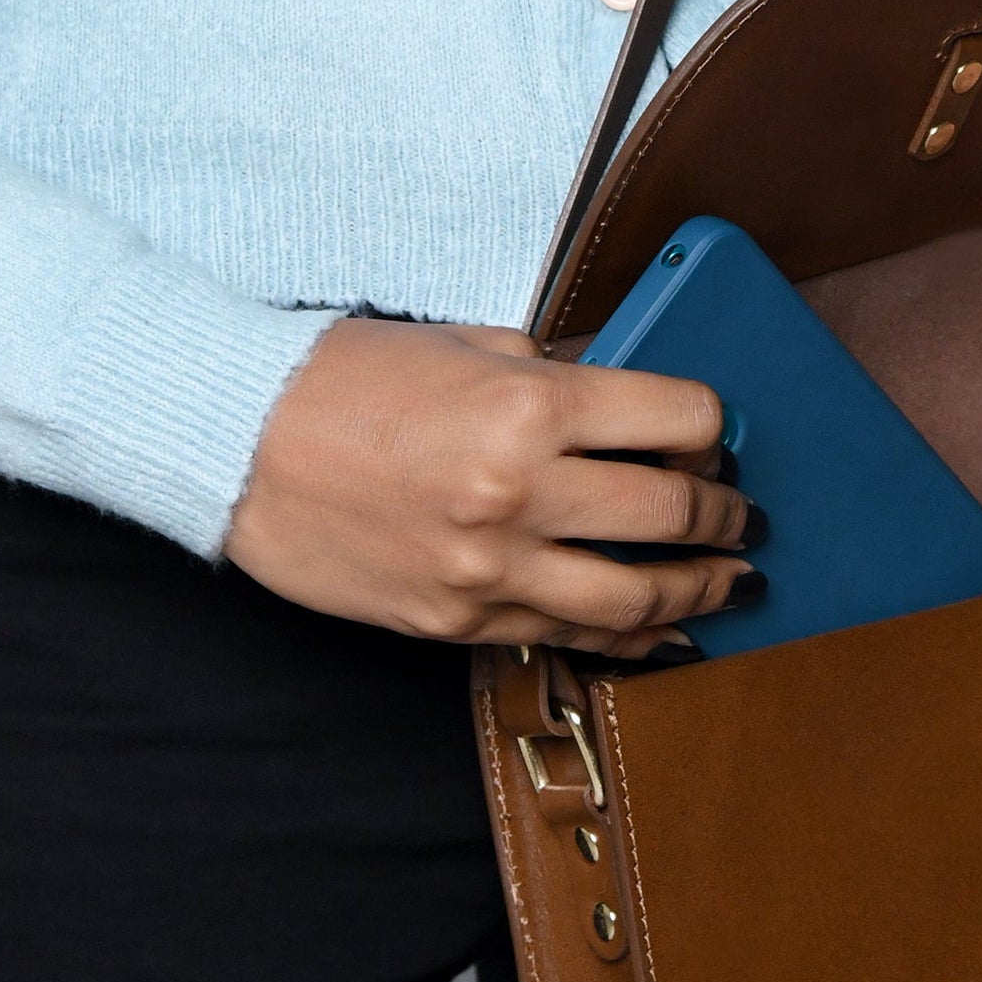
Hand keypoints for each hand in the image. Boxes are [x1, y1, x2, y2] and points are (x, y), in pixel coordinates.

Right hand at [224, 317, 760, 657]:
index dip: (714, 429)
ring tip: (732, 582)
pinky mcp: (461, 620)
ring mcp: (491, 568)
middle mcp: (521, 492)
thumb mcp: (466, 344)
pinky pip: (571, 636)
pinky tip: (667, 632)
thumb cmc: (344, 382)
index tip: (721, 439)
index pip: (677, 421)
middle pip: (671, 512)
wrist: (236, 446)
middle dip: (725, 515)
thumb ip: (555, 374)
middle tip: (745, 517)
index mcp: (528, 405)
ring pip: (637, 596)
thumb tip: (631, 406)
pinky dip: (632, 637)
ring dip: (701, 591)